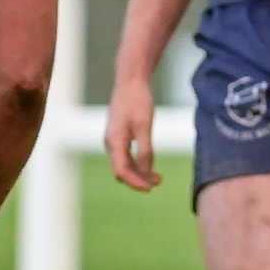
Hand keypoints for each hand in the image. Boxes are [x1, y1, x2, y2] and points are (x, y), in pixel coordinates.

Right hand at [104, 74, 160, 191]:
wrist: (131, 81)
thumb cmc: (138, 101)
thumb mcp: (144, 126)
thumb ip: (145, 150)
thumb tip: (146, 172)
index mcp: (114, 142)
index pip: (121, 171)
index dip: (135, 182)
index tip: (150, 188)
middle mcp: (111, 143)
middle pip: (122, 170)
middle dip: (138, 179)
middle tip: (157, 184)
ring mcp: (114, 140)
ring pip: (125, 164)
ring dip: (139, 173)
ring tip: (158, 179)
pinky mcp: (120, 136)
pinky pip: (127, 156)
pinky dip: (138, 163)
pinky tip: (151, 166)